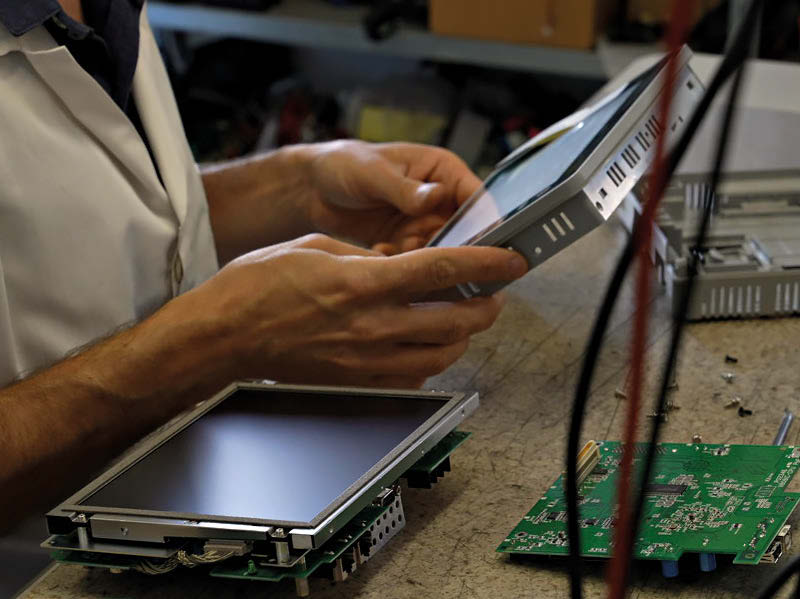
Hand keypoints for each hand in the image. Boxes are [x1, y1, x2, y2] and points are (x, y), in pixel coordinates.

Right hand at [175, 234, 525, 387]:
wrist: (224, 337)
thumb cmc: (256, 288)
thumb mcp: (314, 248)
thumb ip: (365, 258)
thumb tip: (394, 268)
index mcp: (364, 282)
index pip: (444, 271)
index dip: (487, 263)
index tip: (512, 260)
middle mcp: (372, 325)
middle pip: (456, 321)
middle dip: (486, 305)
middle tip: (491, 293)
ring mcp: (366, 359)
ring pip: (442, 356)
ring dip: (463, 337)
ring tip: (463, 320)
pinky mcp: (356, 381)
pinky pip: (411, 379)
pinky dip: (429, 363)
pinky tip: (424, 348)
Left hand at [304, 141, 481, 254]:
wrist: (312, 188)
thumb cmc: (344, 164)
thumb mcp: (374, 172)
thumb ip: (405, 188)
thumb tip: (436, 197)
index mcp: (442, 172)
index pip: (477, 198)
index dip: (485, 222)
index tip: (484, 245)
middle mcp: (439, 200)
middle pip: (465, 231)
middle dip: (453, 248)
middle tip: (436, 257)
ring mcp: (422, 224)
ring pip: (440, 251)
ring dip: (422, 257)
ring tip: (398, 248)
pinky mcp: (404, 245)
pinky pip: (415, 262)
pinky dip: (401, 263)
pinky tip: (378, 251)